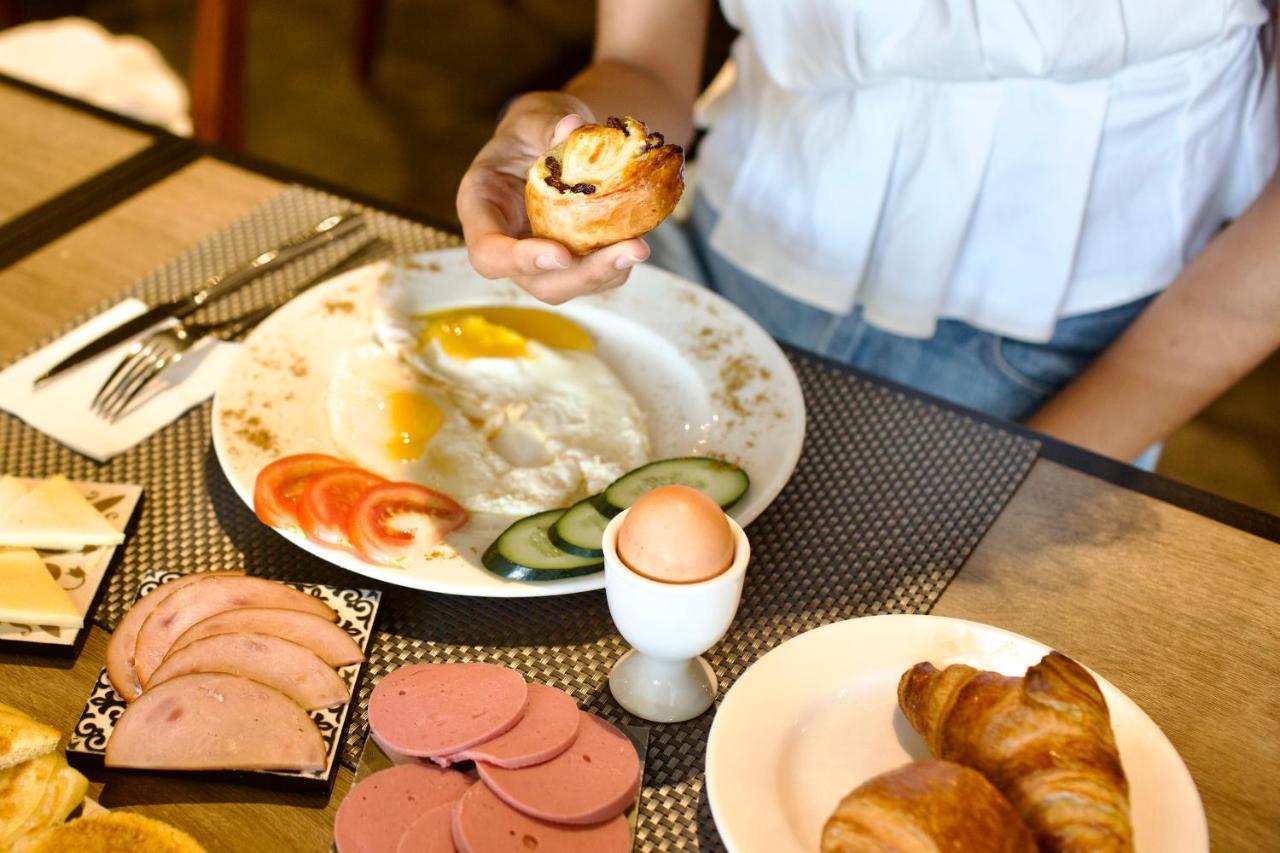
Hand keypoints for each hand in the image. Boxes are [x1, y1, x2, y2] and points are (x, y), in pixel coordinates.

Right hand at [457, 93, 650, 304]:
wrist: (545, 139)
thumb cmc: (530, 128)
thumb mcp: (533, 118)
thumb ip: (548, 126)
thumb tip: (574, 127)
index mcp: (481, 208)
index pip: (488, 254)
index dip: (521, 261)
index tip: (562, 254)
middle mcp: (506, 242)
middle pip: (535, 283)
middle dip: (583, 276)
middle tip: (628, 252)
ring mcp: (536, 257)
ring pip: (565, 286)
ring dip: (605, 274)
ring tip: (638, 248)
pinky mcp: (567, 260)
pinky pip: (589, 276)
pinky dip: (614, 266)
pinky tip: (635, 242)